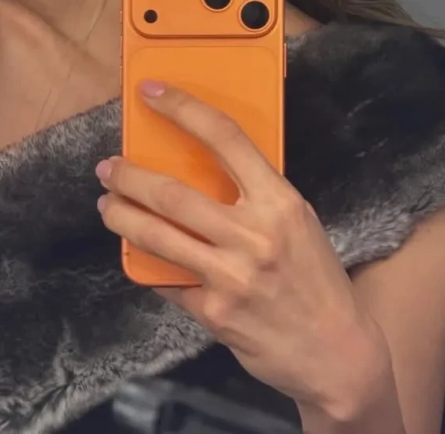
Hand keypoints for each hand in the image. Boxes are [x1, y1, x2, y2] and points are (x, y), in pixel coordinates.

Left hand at [95, 81, 392, 423]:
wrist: (337, 353)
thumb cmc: (316, 279)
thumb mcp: (298, 221)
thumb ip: (256, 195)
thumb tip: (202, 170)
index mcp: (279, 201)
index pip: (225, 137)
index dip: (183, 108)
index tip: (152, 92)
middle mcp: (254, 234)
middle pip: (173, 193)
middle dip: (130, 176)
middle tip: (108, 167)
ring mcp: (231, 276)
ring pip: (157, 236)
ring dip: (122, 217)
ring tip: (107, 205)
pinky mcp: (214, 313)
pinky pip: (168, 280)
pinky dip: (150, 266)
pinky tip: (139, 256)